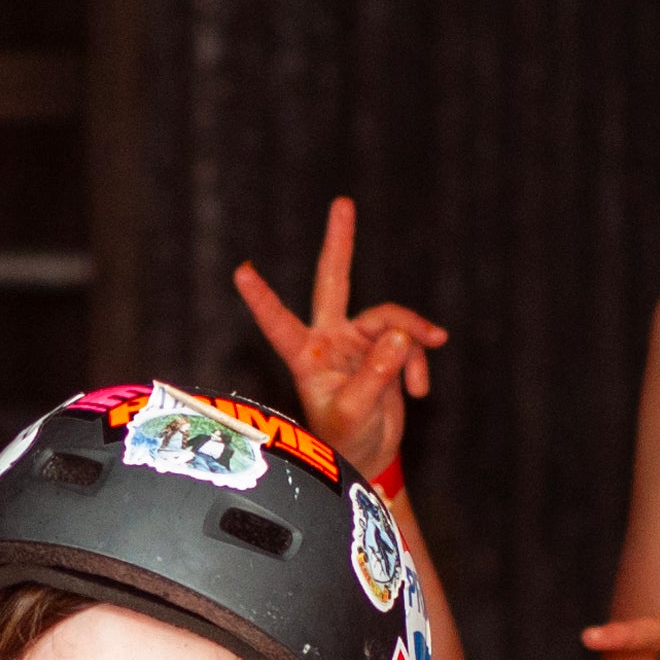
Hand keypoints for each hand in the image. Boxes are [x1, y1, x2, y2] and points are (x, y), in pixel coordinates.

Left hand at [233, 196, 448, 479]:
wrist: (371, 456)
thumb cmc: (346, 441)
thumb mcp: (355, 412)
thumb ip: (375, 375)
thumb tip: (400, 334)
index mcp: (305, 356)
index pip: (279, 323)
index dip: (261, 299)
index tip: (240, 272)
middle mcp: (329, 340)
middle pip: (334, 281)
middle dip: (340, 243)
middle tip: (342, 203)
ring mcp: (358, 340)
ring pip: (390, 319)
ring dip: (412, 341)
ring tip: (418, 382)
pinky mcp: (385, 348)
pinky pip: (409, 340)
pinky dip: (419, 363)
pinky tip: (420, 392)